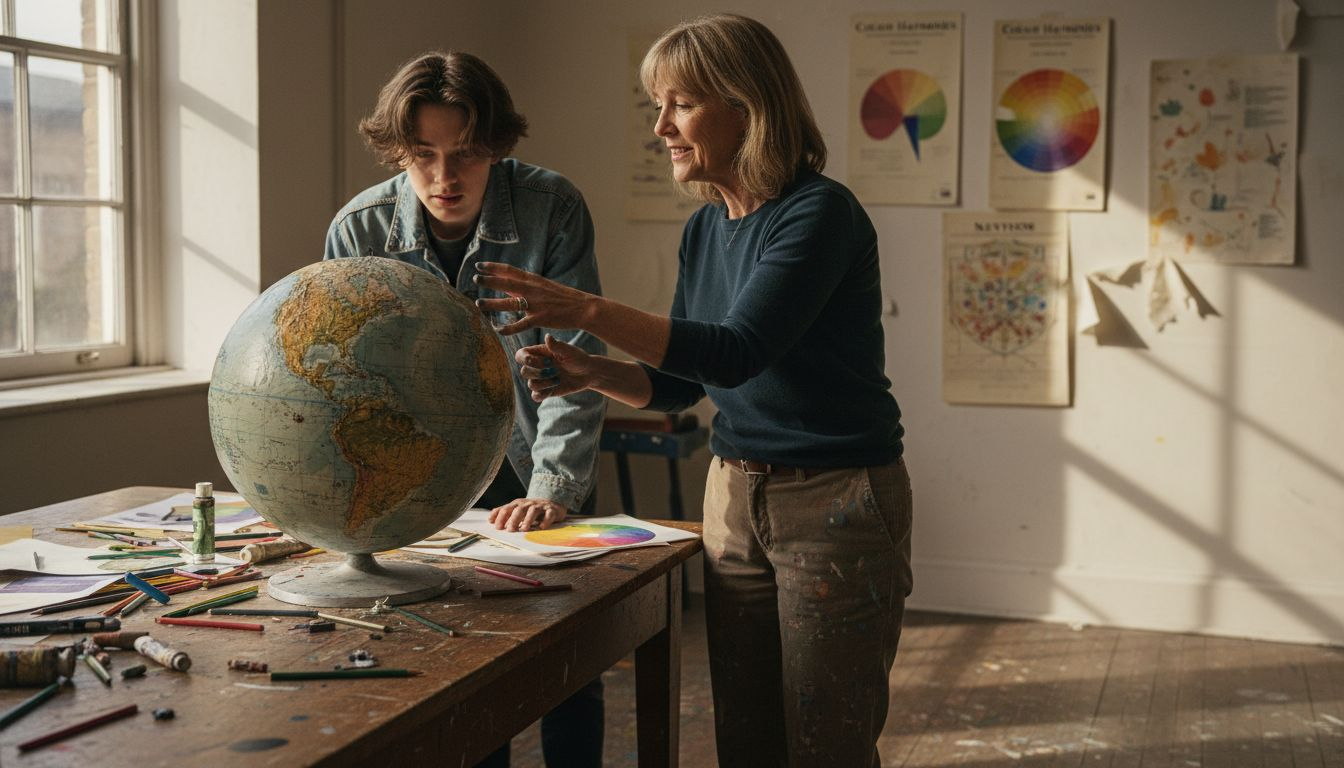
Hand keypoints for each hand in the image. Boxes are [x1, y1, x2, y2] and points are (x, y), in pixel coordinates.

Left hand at [473, 261, 593, 335]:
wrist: (583, 308)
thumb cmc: (563, 298)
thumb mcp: (543, 287)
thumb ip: (524, 287)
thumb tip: (505, 287)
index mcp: (534, 280)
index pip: (510, 270)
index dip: (494, 267)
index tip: (479, 265)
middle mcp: (533, 290)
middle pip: (507, 283)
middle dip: (490, 280)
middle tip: (475, 278)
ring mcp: (536, 304)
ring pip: (511, 303)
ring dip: (493, 303)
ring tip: (478, 303)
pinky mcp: (541, 318)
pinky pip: (521, 324)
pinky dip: (509, 328)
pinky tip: (498, 330)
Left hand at [488, 498, 569, 531]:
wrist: (552, 504)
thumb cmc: (530, 510)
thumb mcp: (517, 510)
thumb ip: (505, 514)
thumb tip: (491, 520)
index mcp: (518, 504)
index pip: (507, 508)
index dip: (501, 517)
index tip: (497, 527)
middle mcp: (528, 504)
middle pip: (519, 509)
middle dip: (513, 519)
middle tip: (510, 530)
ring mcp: (540, 506)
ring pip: (533, 510)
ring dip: (528, 520)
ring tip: (524, 529)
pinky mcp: (552, 510)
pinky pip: (549, 514)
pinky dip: (545, 521)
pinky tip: (541, 527)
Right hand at [516, 335, 596, 401]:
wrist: (588, 373)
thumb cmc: (578, 358)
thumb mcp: (569, 351)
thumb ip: (557, 346)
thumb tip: (547, 336)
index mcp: (539, 353)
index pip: (520, 355)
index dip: (524, 359)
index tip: (538, 360)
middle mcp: (537, 367)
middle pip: (524, 372)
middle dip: (538, 373)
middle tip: (554, 369)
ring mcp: (540, 380)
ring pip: (531, 385)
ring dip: (545, 383)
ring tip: (558, 379)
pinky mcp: (546, 391)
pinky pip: (535, 396)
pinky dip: (543, 394)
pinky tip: (554, 388)